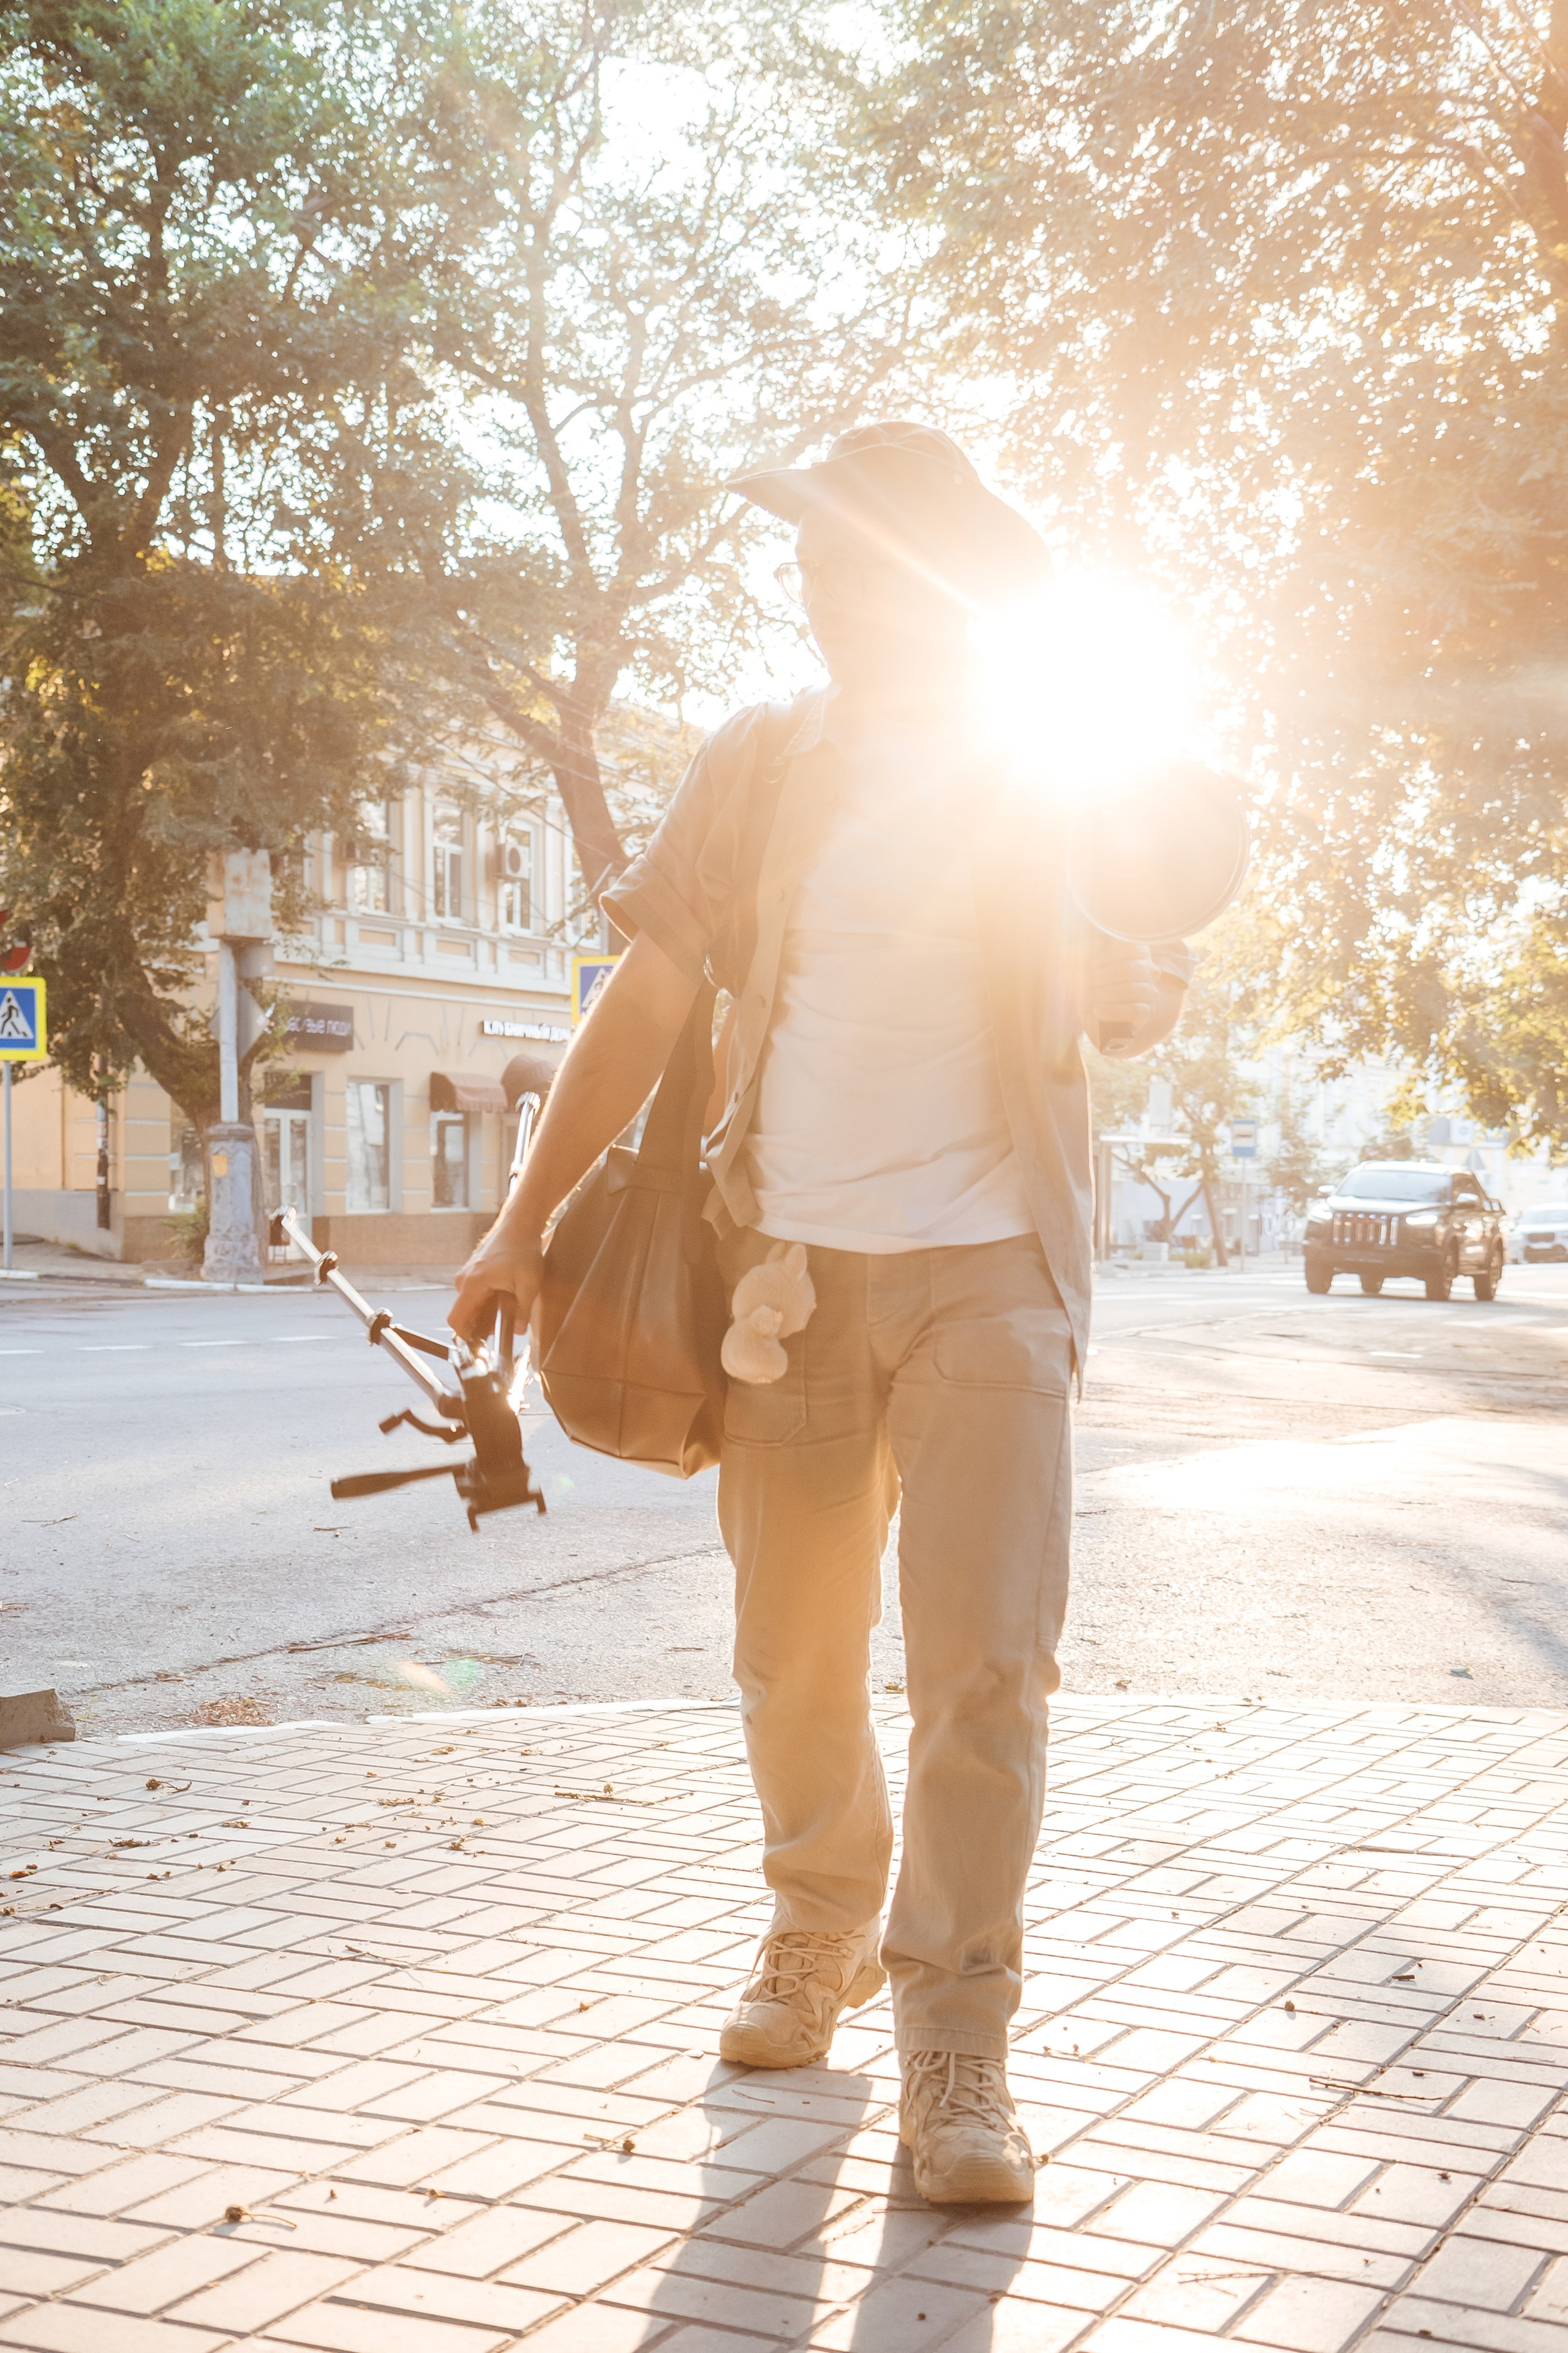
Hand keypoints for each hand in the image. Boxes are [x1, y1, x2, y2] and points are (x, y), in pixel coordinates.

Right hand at [448, 1223, 543, 1345]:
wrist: (519, 1223)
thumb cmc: (522, 1249)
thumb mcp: (529, 1283)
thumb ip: (522, 1310)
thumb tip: (520, 1332)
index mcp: (472, 1285)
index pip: (456, 1320)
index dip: (465, 1337)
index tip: (480, 1347)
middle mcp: (465, 1280)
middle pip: (464, 1315)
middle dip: (479, 1327)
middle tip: (501, 1334)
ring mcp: (468, 1275)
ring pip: (470, 1305)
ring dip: (485, 1314)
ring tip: (507, 1315)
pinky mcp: (474, 1271)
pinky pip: (475, 1294)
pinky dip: (486, 1303)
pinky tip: (505, 1302)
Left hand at [1087, 940, 1160, 1054]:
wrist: (1088, 1009)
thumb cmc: (1085, 980)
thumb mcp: (1078, 961)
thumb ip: (1082, 947)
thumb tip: (1096, 944)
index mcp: (1135, 951)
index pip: (1132, 946)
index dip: (1110, 955)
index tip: (1092, 963)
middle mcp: (1147, 969)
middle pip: (1129, 969)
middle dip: (1103, 977)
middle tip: (1089, 982)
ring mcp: (1149, 991)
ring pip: (1132, 990)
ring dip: (1106, 993)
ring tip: (1092, 996)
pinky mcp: (1146, 1012)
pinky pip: (1134, 1010)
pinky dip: (1112, 1010)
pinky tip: (1097, 1010)